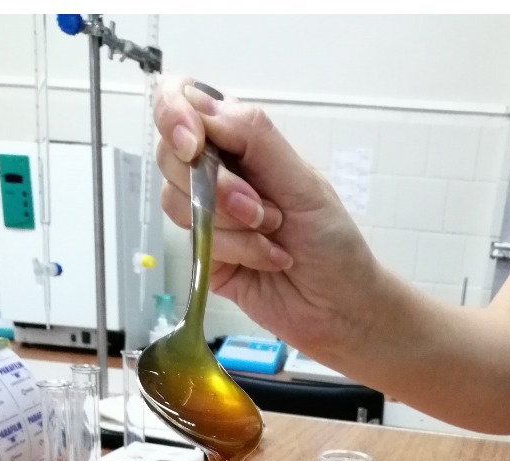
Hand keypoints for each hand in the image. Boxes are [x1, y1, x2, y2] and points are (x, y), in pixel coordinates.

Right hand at [153, 78, 384, 352]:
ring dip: (230, 222)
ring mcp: (204, 213)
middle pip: (170, 154)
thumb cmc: (333, 242)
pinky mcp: (200, 252)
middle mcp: (217, 172)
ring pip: (176, 201)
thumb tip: (201, 104)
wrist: (339, 307)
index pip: (185, 103)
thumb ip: (253, 138)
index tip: (194, 146)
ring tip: (271, 233)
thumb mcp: (302, 181)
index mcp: (243, 141)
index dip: (175, 116)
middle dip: (216, 186)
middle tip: (260, 207)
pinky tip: (266, 258)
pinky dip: (234, 249)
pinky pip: (191, 240)